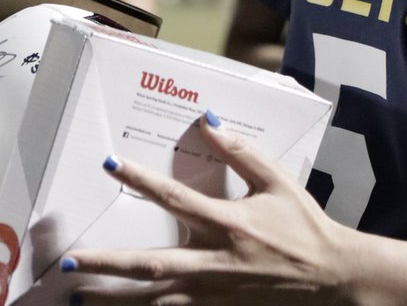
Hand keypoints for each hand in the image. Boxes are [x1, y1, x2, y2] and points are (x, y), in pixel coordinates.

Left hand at [62, 113, 349, 304]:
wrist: (331, 277)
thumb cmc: (304, 226)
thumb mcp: (277, 180)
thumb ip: (241, 152)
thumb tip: (210, 122)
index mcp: (228, 222)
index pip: (174, 197)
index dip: (141, 180)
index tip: (112, 165)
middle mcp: (214, 261)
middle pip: (149, 265)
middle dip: (108, 264)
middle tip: (73, 260)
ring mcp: (213, 294)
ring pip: (154, 300)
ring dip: (115, 299)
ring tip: (81, 295)